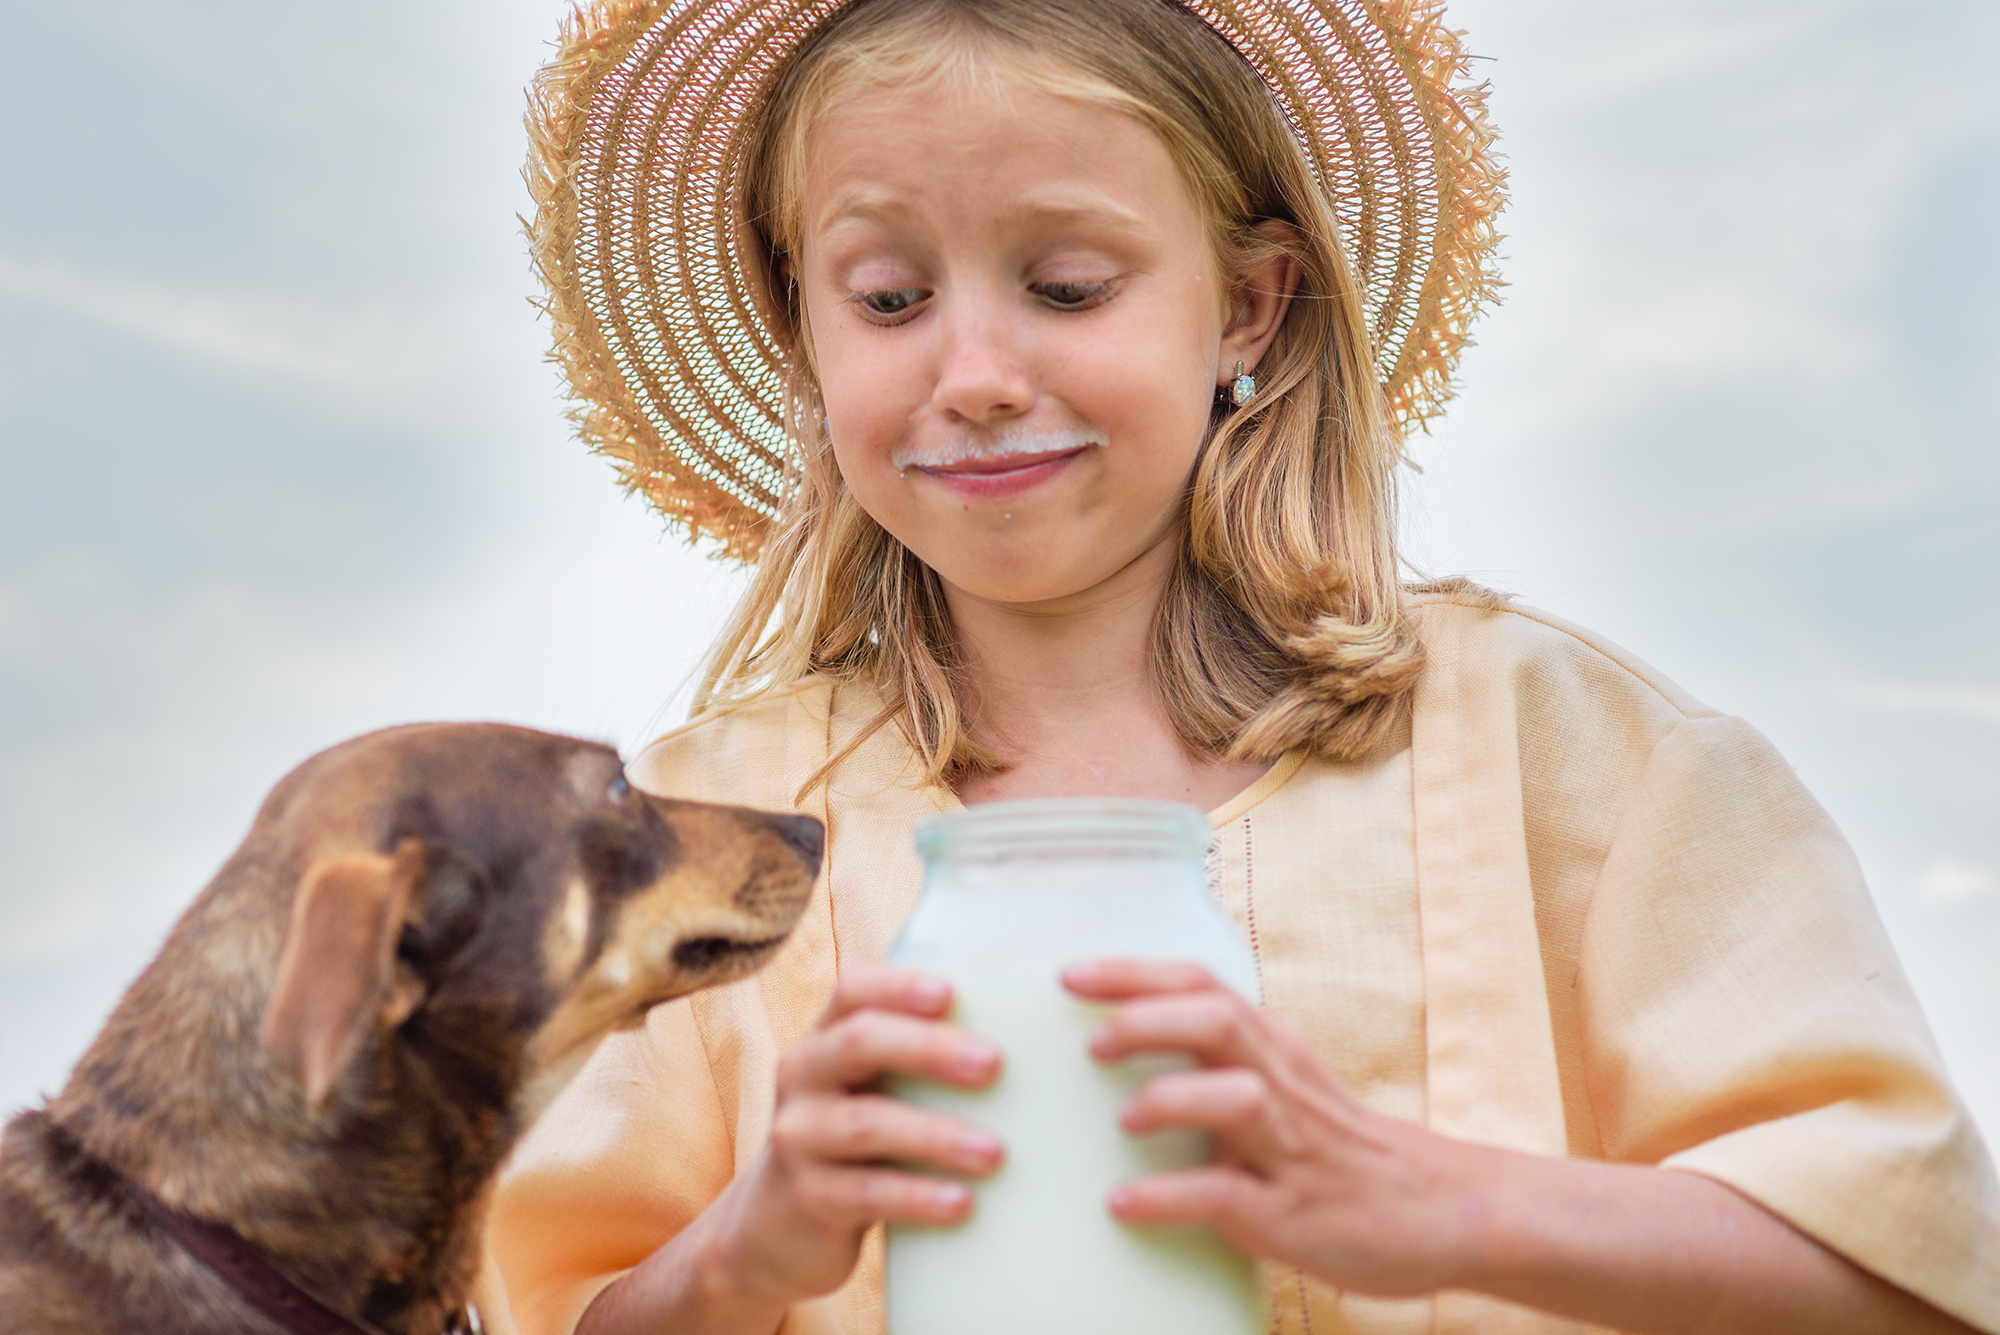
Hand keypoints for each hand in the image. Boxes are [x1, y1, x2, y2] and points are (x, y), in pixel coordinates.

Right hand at [580, 967, 1003, 1334]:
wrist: (776, 1227)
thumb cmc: (852, 1144)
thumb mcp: (869, 1091)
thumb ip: (917, 1065)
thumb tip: (1030, 1047)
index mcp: (826, 1037)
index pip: (854, 990)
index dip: (900, 986)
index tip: (952, 994)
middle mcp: (804, 1074)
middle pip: (860, 1042)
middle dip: (930, 1049)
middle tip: (994, 1064)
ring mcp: (798, 1136)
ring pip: (867, 1123)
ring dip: (937, 1135)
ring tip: (994, 1153)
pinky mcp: (806, 1197)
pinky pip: (866, 1191)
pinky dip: (918, 1196)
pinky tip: (961, 1203)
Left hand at [1063, 957, 1478, 1296]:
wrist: (1442, 1208)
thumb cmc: (1341, 1146)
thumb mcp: (1285, 1084)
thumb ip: (1219, 1060)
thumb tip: (1123, 1039)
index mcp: (1274, 1048)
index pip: (1203, 986)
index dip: (1134, 973)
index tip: (1069, 974)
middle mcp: (1284, 1084)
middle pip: (1218, 1020)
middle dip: (1147, 1019)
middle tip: (1090, 1043)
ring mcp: (1294, 1148)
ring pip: (1236, 1098)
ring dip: (1172, 1100)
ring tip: (1122, 1120)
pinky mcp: (1296, 1213)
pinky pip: (1230, 1196)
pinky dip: (1171, 1195)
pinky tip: (1125, 1201)